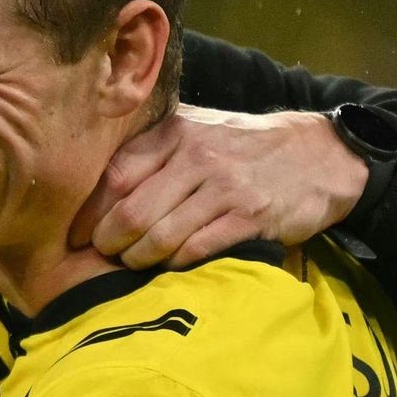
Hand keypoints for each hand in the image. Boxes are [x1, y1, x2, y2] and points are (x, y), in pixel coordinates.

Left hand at [69, 104, 368, 268]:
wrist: (321, 153)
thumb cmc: (242, 145)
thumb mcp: (196, 131)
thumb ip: (152, 149)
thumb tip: (97, 181)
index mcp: (175, 134)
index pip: (116, 175)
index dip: (90, 209)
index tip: (75, 232)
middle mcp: (196, 157)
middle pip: (132, 210)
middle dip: (109, 240)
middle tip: (100, 254)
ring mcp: (225, 188)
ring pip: (161, 234)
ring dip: (138, 257)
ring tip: (130, 263)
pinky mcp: (251, 217)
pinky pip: (198, 248)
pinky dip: (176, 262)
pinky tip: (169, 265)